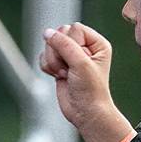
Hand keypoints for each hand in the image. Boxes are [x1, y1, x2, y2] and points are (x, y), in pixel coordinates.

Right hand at [39, 23, 132, 141]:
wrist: (85, 112)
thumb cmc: (91, 90)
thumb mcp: (80, 63)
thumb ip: (63, 44)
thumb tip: (47, 32)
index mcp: (96, 43)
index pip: (74, 28)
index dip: (71, 43)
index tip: (78, 62)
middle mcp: (84, 47)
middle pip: (59, 35)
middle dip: (59, 53)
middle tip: (69, 69)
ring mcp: (70, 56)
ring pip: (49, 46)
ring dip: (53, 62)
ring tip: (65, 74)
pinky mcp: (59, 65)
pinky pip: (44, 56)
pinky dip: (47, 67)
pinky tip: (58, 76)